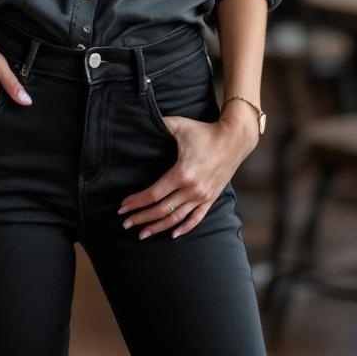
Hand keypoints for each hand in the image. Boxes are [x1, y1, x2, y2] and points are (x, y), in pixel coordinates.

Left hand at [117, 112, 257, 240]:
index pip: (153, 194)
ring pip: (176, 218)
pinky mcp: (211, 198)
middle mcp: (192, 189)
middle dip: (141, 218)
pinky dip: (184, 228)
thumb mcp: (180, 125)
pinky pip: (196, 218)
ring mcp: (202, 196)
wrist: (234, 139)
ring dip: (158, 227)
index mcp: (182, 173)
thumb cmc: (205, 131)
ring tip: (142, 234)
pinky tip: (173, 235)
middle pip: (161, 210)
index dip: (136, 202)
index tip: (122, 208)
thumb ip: (160, 124)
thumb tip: (141, 121)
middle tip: (126, 224)